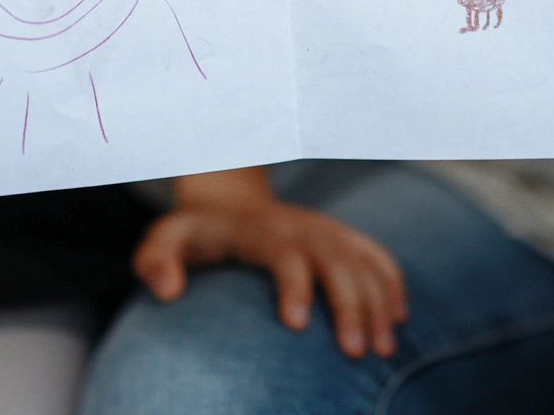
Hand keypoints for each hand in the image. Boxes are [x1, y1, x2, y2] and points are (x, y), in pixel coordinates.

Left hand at [135, 197, 408, 359]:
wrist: (228, 200)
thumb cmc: (196, 233)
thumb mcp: (165, 238)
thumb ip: (156, 260)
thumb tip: (169, 290)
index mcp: (259, 229)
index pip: (283, 252)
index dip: (294, 285)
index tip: (295, 326)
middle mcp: (300, 227)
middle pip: (335, 260)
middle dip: (350, 305)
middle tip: (355, 353)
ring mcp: (325, 231)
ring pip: (363, 261)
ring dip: (379, 302)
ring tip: (383, 350)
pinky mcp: (341, 238)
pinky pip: (377, 256)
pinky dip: (392, 284)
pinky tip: (396, 320)